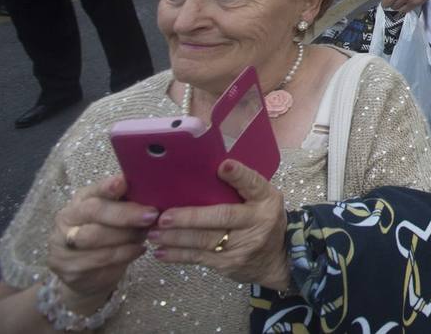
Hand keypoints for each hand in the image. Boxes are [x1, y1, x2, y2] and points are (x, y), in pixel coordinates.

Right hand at [48, 176, 155, 312]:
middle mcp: (66, 219)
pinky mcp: (67, 266)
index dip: (108, 187)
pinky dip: (123, 254)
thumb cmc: (110, 235)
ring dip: (125, 236)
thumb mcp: (118, 214)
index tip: (124, 183)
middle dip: (125, 214)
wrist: (89, 273)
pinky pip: (98, 259)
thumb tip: (156, 191)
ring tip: (146, 235)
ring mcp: (62, 244)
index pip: (93, 190)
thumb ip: (128, 202)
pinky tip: (138, 250)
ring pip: (94, 237)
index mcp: (81, 199)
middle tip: (151, 215)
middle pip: (94, 212)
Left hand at [150, 161, 289, 290]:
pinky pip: (199, 258)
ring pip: (205, 240)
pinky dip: (177, 255)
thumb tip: (205, 171)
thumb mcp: (262, 199)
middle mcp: (257, 221)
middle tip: (164, 216)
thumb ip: (241, 187)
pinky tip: (161, 252)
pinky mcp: (229, 264)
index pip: (253, 183)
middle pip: (222, 216)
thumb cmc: (261, 220)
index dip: (238, 175)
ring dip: (176, 237)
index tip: (223, 166)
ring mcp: (243, 245)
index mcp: (266, 199)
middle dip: (190, 217)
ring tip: (154, 232)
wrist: (276, 258)